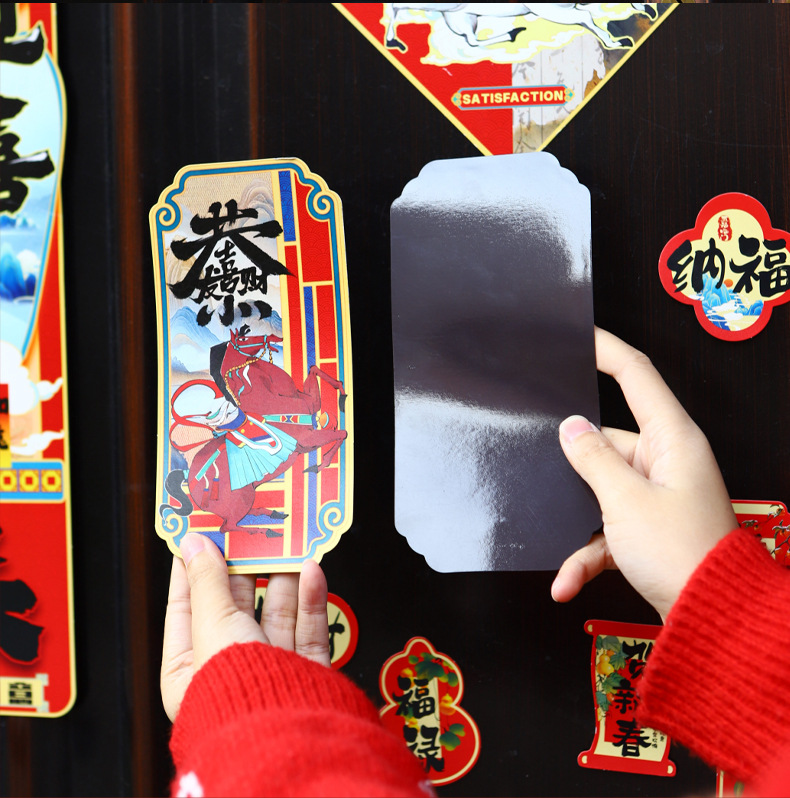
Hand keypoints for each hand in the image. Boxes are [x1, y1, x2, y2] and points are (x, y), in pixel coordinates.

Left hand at [161, 533, 330, 721]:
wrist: (286, 732)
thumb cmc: (236, 693)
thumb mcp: (213, 624)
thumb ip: (209, 581)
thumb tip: (196, 544)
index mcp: (190, 668)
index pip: (188, 606)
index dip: (194, 567)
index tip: (201, 533)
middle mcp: (230, 668)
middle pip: (236, 605)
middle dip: (245, 568)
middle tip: (250, 531)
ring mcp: (269, 668)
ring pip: (275, 611)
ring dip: (281, 577)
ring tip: (286, 545)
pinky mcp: (304, 669)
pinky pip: (306, 626)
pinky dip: (309, 597)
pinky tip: (310, 571)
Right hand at [551, 328, 736, 621]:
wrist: (711, 619)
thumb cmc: (685, 556)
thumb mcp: (625, 501)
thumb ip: (593, 459)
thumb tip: (571, 428)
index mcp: (671, 440)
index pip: (636, 376)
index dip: (605, 350)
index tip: (577, 338)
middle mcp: (666, 461)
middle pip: (608, 440)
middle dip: (574, 461)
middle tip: (542, 459)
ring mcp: (656, 494)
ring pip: (601, 490)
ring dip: (578, 520)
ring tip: (562, 542)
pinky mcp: (647, 527)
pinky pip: (606, 529)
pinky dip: (586, 553)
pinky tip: (567, 579)